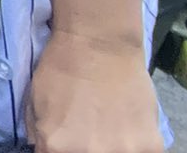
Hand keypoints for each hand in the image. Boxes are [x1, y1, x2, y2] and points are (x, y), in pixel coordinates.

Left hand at [23, 28, 163, 152]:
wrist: (99, 45)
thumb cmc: (61, 69)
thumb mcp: (34, 103)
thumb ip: (40, 136)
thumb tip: (44, 149)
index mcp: (57, 147)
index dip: (59, 152)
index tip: (67, 143)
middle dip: (84, 149)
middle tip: (90, 132)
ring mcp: (124, 152)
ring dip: (113, 147)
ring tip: (109, 130)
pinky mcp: (151, 146)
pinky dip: (135, 146)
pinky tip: (128, 128)